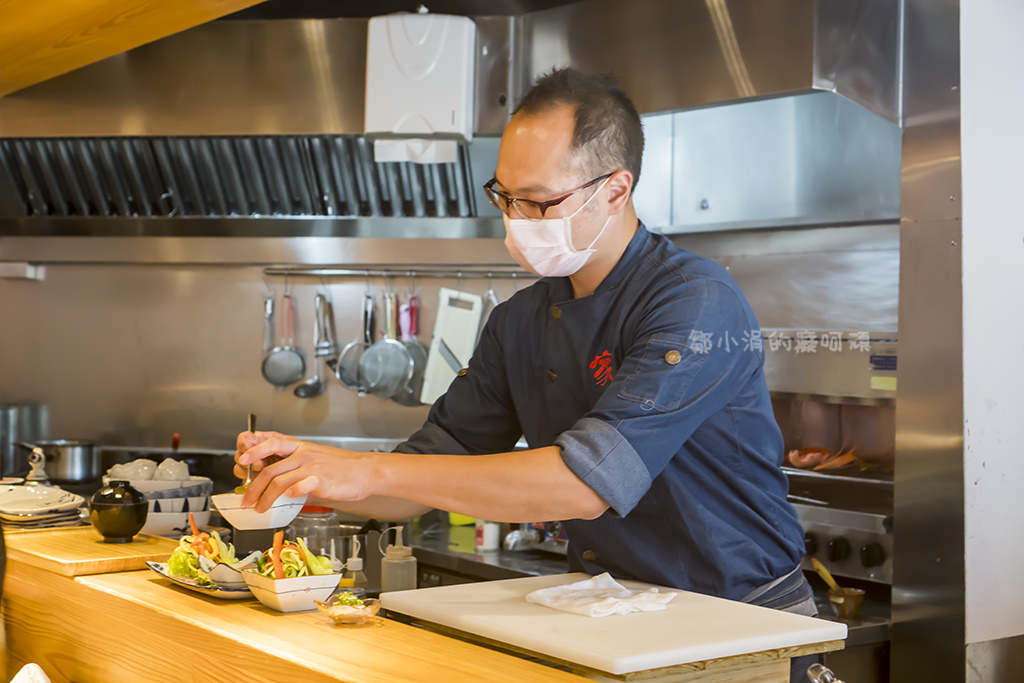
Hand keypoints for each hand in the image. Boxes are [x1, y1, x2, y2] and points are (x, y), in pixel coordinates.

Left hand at [236, 434, 375, 512]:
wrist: (365, 471)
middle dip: (253, 486)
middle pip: (270, 467)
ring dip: (265, 498)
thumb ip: (296, 466)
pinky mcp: (322, 480)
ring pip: (279, 481)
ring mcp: (312, 466)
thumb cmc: (341, 468)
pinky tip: (286, 499)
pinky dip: (291, 493)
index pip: (271, 441)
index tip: (242, 460)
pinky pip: (301, 485)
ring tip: (260, 508)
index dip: (254, 449)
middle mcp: (304, 454)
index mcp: (300, 447)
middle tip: (246, 499)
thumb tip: (276, 483)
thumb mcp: (315, 459)